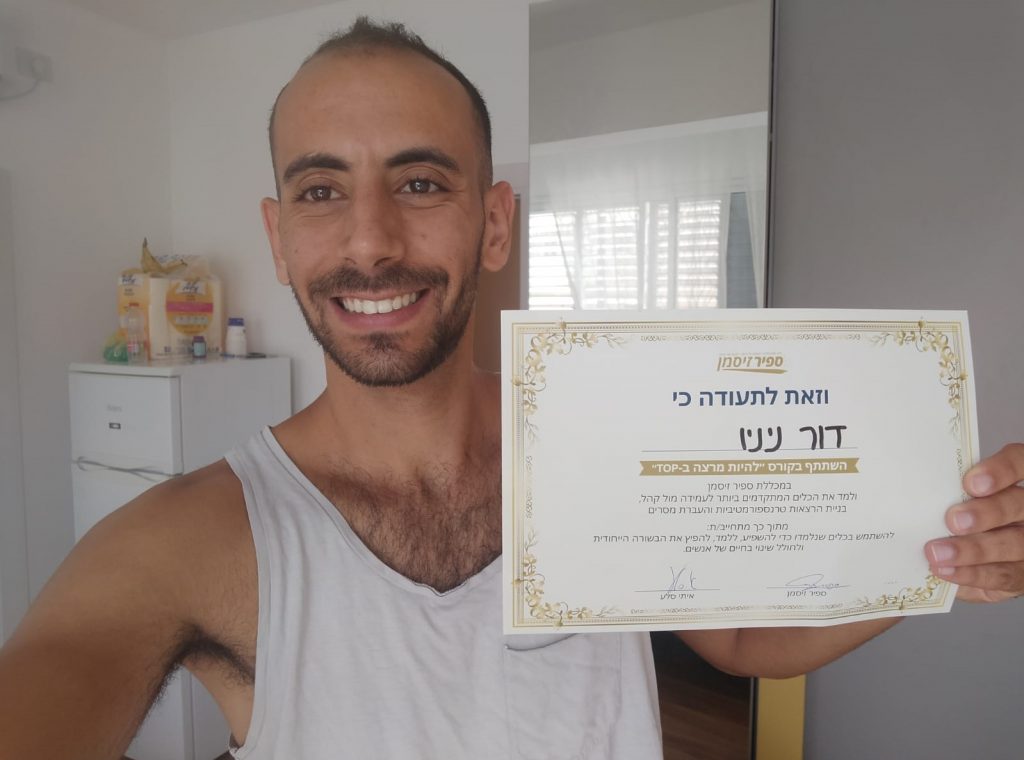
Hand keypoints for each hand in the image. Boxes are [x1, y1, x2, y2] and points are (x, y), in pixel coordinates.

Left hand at [925, 444, 1023, 602]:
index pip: (1018, 462)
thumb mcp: (956, 498)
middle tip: (953, 520)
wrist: (978, 557)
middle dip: (985, 513)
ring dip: (973, 549)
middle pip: (1017, 505)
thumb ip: (947, 491)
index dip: (1000, 470)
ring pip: (1013, 544)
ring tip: (937, 552)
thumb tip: (908, 490)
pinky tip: (946, 570)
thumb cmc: (960, 515)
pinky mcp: (1021, 573)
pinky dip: (972, 574)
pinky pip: (1003, 575)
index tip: (970, 482)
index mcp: (1011, 482)